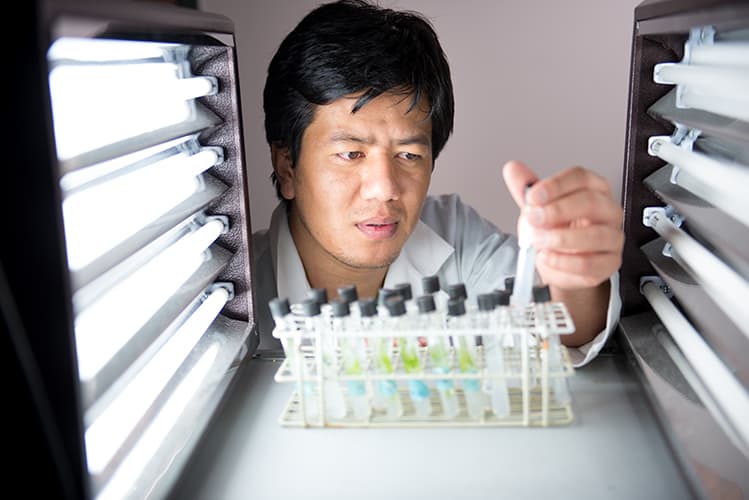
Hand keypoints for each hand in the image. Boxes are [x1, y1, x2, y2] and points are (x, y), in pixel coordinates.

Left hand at [502, 160, 623, 290]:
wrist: (556, 262)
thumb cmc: (554, 230)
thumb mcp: (537, 208)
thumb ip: (525, 189)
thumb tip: (513, 169)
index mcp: (593, 189)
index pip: (581, 177)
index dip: (556, 185)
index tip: (533, 196)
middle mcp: (608, 211)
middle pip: (591, 202)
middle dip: (557, 210)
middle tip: (534, 218)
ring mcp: (612, 238)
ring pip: (595, 235)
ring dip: (560, 238)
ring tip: (538, 241)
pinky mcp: (609, 263)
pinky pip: (590, 263)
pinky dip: (563, 262)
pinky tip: (547, 257)